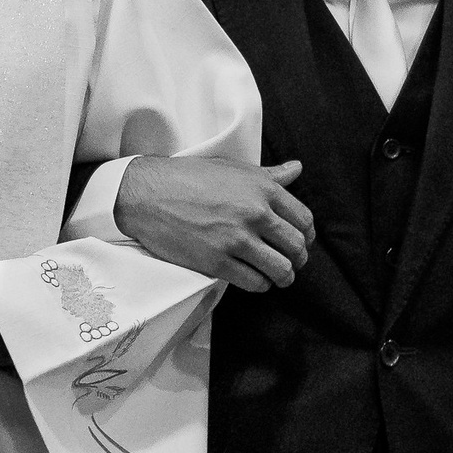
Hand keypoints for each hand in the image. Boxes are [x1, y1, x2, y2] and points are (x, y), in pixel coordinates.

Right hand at [112, 156, 312, 290]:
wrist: (145, 193)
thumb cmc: (186, 177)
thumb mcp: (231, 168)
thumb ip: (268, 174)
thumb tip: (296, 169)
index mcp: (262, 188)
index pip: (303, 219)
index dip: (306, 236)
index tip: (300, 242)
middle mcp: (254, 213)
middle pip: (296, 246)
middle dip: (298, 259)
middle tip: (291, 262)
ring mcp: (236, 239)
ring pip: (280, 269)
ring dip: (283, 277)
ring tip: (277, 277)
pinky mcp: (217, 261)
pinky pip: (254, 282)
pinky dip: (260, 285)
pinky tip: (255, 279)